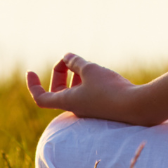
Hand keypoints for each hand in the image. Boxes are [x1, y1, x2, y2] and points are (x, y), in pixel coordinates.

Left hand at [25, 53, 156, 124]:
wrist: (136, 107)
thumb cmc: (110, 89)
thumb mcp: (90, 69)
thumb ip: (76, 62)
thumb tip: (67, 57)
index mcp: (68, 101)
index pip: (41, 97)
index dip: (33, 85)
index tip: (31, 71)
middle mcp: (76, 108)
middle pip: (57, 92)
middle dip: (59, 73)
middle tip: (69, 60)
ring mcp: (89, 110)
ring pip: (73, 92)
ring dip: (74, 76)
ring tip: (84, 64)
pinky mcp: (102, 108)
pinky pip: (86, 94)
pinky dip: (86, 81)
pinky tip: (97, 71)